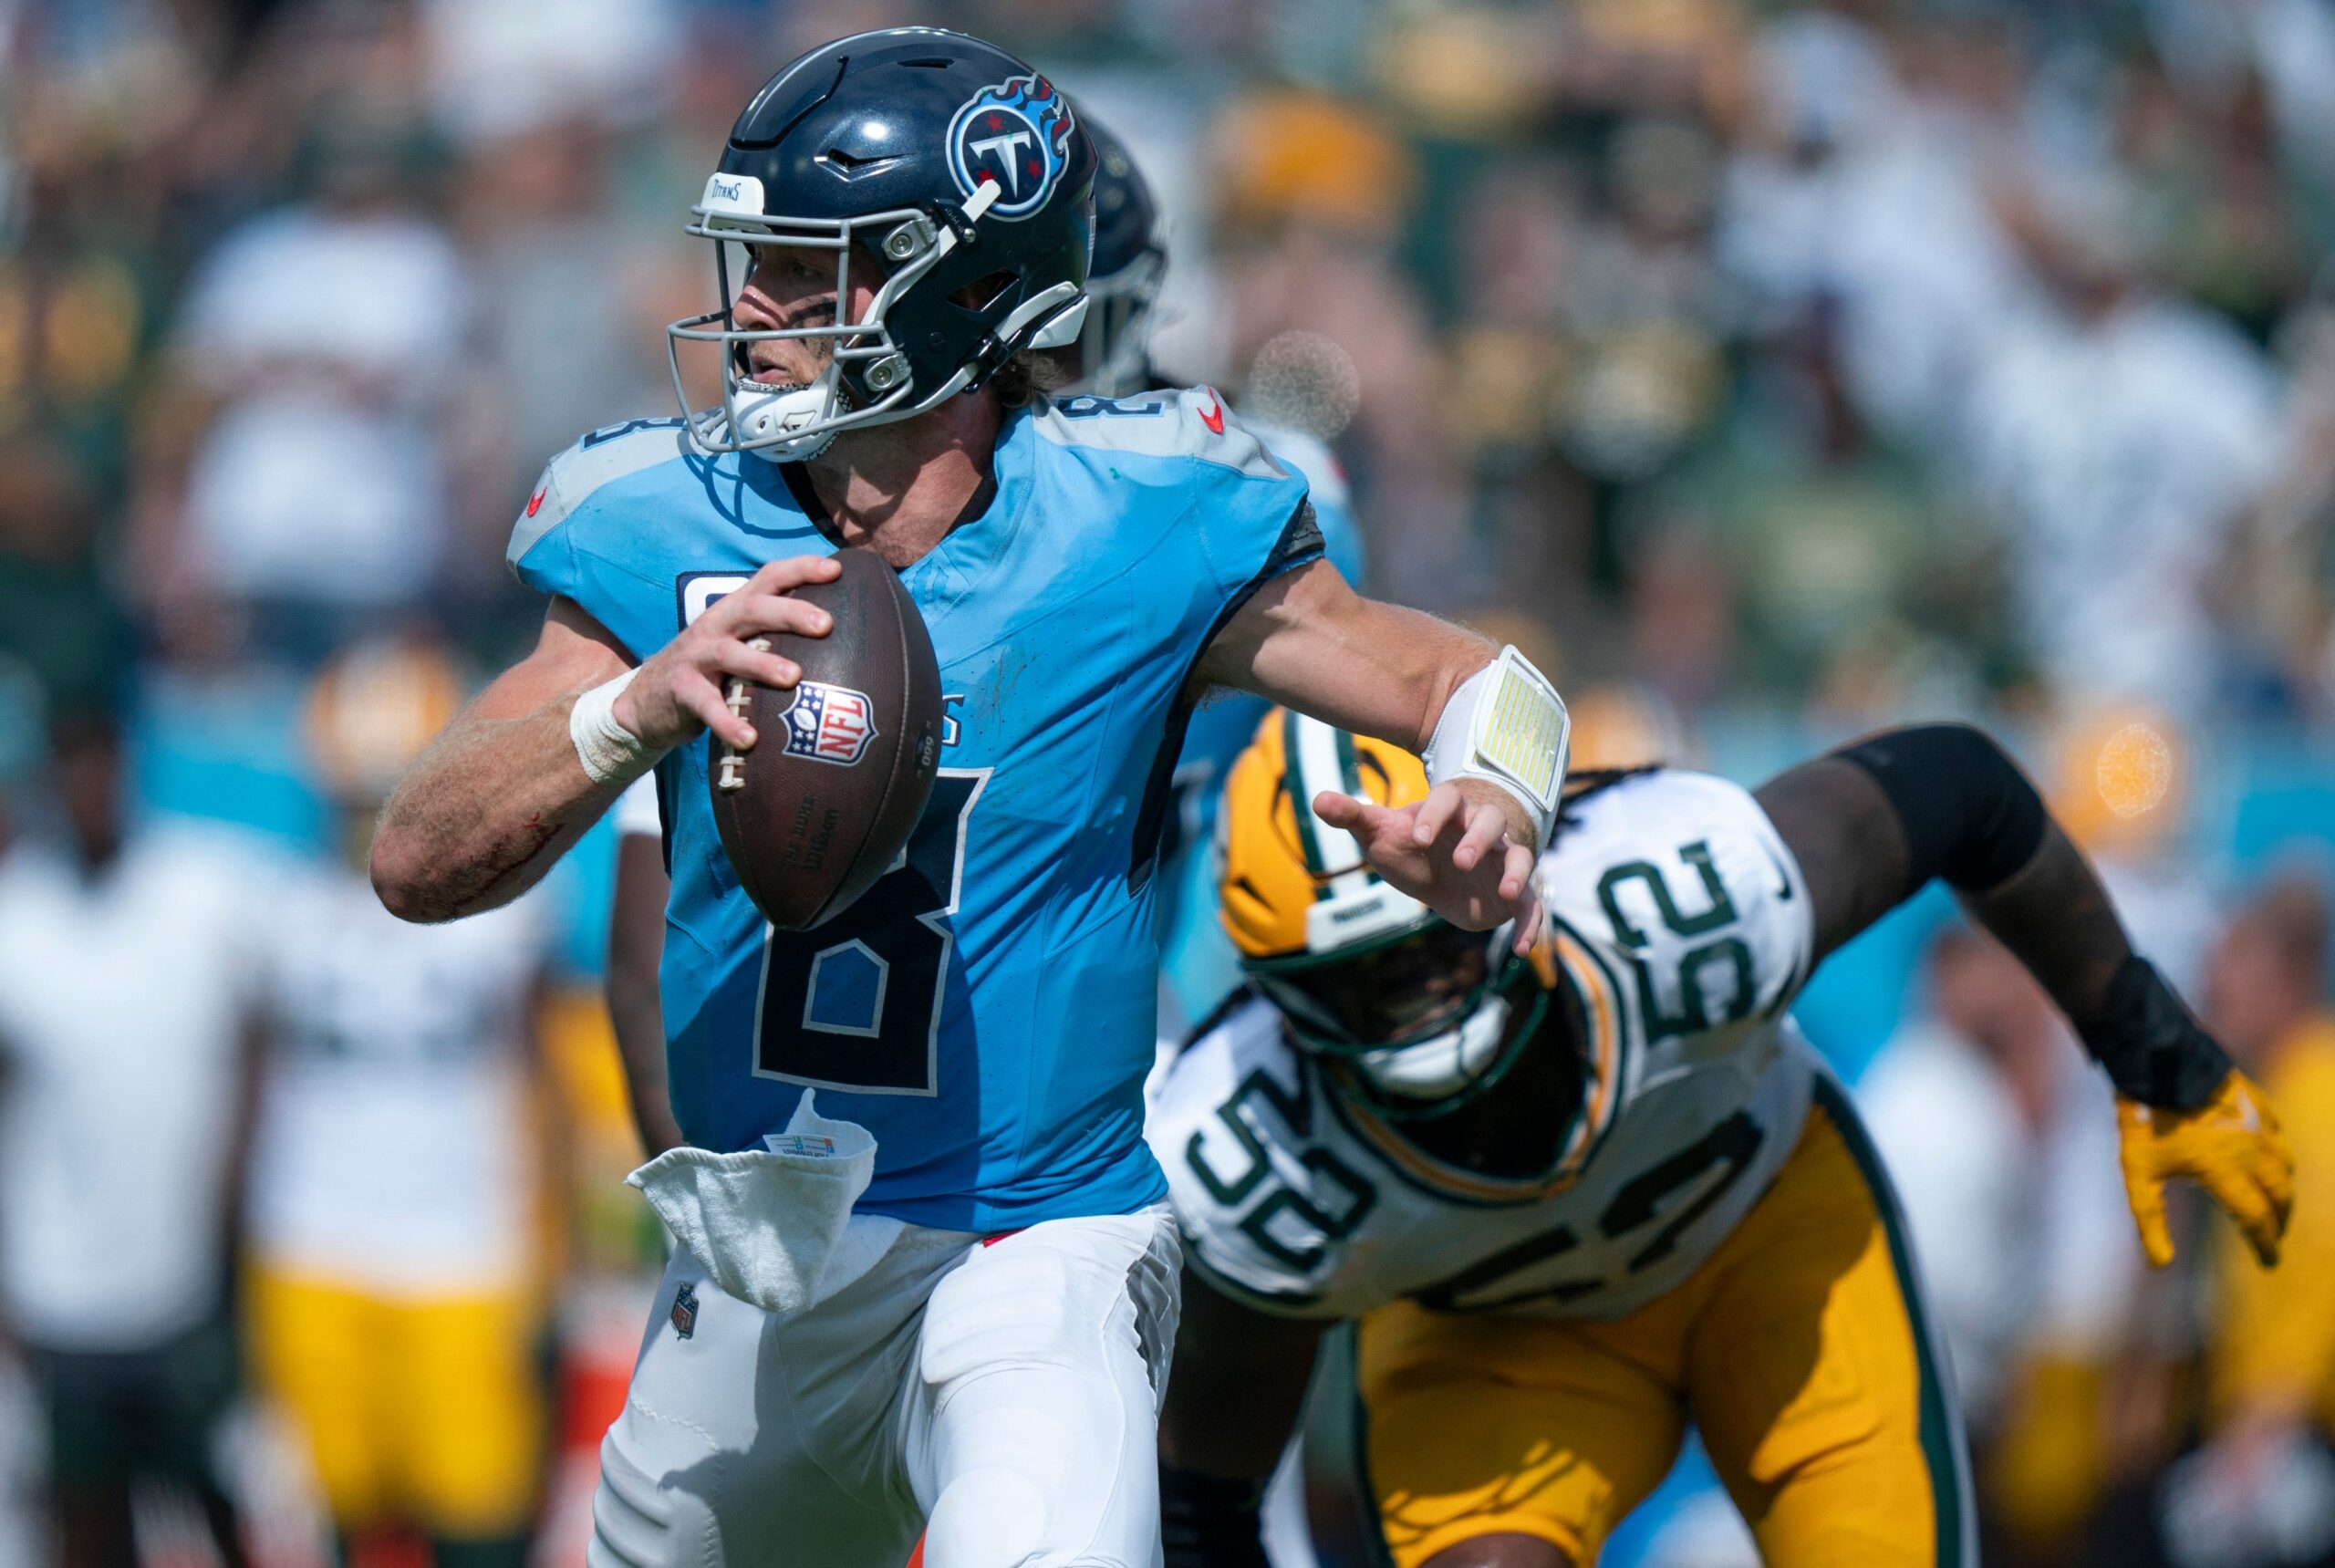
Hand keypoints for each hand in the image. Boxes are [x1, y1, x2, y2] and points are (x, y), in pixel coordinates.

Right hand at [613, 555, 840, 750]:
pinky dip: (727, 723)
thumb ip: (774, 637)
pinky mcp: (681, 691)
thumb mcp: (738, 644)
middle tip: (825, 625)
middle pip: (752, 609)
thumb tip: (839, 642)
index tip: (835, 570)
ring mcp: (696, 657)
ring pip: (729, 653)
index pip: (768, 579)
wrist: (646, 700)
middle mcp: (715, 626)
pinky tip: (750, 739)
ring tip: (793, 676)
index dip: (800, 569)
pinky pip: (706, 706)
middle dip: (789, 613)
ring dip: (762, 663)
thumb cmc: (711, 671)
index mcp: (734, 610)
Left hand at [1314, 779, 1540, 948]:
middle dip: (1479, 840)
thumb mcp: (1378, 833)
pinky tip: (1521, 949)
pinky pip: (1531, 905)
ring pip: (1520, 857)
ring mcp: (1501, 860)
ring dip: (1518, 874)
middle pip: (1492, 821)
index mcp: (1450, 810)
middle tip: (1460, 862)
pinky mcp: (1513, 893)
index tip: (1416, 837)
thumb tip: (1317, 800)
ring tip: (1508, 894)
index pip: (1447, 799)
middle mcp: (1482, 830)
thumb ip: (1353, 816)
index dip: (1434, 815)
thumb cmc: (1407, 846)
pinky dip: (1531, 925)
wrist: (1433, 875)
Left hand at [2119, 1069, 2293, 1267]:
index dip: (2265, 1245)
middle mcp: (2251, 1150)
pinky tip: (2271, 1163)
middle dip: (2279, 1222)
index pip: (2256, 1219)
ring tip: (2274, 1205)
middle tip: (2272, 1237)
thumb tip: (2160, 1265)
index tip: (2268, 1263)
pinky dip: (2280, 1158)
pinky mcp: (2258, 1104)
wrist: (2156, 1061)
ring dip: (2283, 1191)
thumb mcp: (2138, 1173)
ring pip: (2285, 1167)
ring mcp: (2258, 1125)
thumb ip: (2150, 1220)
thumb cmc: (2143, 1119)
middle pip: (2280, 1196)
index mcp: (2224, 1170)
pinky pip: (2279, 1137)